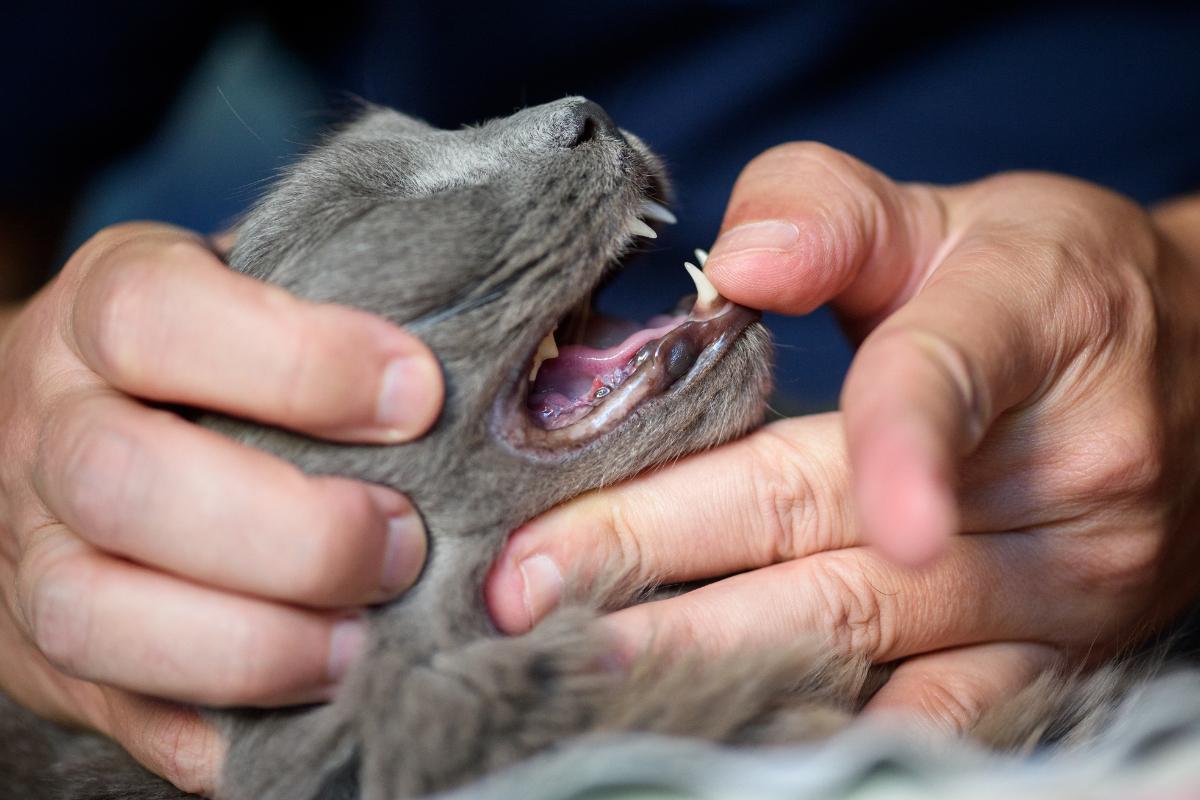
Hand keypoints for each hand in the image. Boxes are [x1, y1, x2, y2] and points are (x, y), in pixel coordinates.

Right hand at [0, 223, 442, 792]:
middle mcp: (48, 427)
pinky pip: (113, 709)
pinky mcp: (44, 652)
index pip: (155, 317)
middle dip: (290, 531)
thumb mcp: (272, 296)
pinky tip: (312, 707)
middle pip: (122, 480)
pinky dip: (220, 724)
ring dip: (250, 644)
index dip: (298, 363)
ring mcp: (30, 547)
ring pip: (91, 612)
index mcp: (103, 311)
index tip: (419, 396)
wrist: (80, 415)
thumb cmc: (220, 355)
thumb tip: (529, 431)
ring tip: (361, 644)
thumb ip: (371, 343)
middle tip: (402, 542)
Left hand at [486, 144, 1199, 733]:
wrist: (1192, 378)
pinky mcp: (1051, 663)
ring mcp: (1060, 593)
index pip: (939, 384)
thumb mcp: (948, 215)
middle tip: (528, 588)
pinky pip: (929, 717)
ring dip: (716, 661)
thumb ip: (830, 215)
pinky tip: (713, 727)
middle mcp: (1060, 480)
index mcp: (1030, 330)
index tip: (851, 522)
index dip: (892, 448)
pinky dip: (819, 728)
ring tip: (582, 667)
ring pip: (867, 646)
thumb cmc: (1042, 289)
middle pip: (842, 534)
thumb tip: (734, 267)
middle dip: (668, 561)